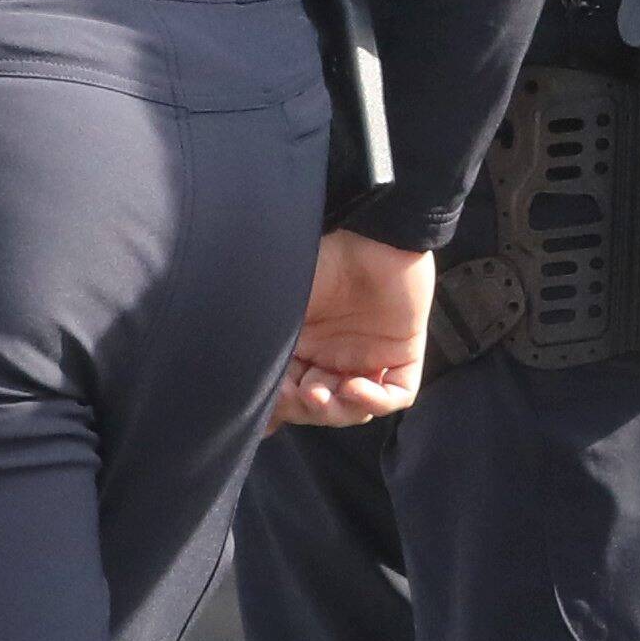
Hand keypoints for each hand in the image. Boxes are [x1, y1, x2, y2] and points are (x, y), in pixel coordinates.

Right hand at [271, 231, 434, 428]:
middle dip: (304, 410)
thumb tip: (236, 393)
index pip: (291, 395)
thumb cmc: (311, 261)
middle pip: (320, 407)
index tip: (267, 409)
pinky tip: (355, 388)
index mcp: (300, 344)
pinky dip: (374, 401)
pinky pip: (395, 394)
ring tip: (322, 395)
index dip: (279, 410)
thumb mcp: (274, 311)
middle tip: (296, 396)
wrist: (361, 229)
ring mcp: (369, 353)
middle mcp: (332, 353)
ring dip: (336, 411)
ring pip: (354, 408)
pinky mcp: (403, 349)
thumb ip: (257, 350)